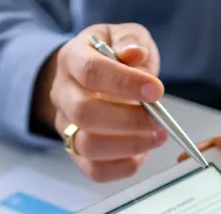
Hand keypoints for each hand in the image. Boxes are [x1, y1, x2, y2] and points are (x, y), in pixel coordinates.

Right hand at [33, 24, 167, 181]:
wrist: (91, 77)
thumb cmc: (112, 56)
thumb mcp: (123, 36)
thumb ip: (130, 41)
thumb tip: (135, 55)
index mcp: (71, 59)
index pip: (91, 72)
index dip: (124, 83)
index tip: (156, 90)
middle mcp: (62, 94)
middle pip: (84, 113)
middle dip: (128, 120)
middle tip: (158, 120)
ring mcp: (66, 127)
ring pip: (88, 146)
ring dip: (129, 145)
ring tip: (157, 136)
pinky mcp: (77, 153)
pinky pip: (95, 171)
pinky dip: (123, 167)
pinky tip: (142, 152)